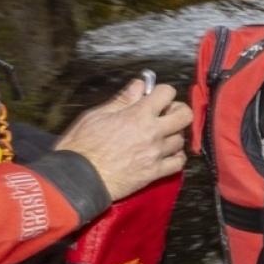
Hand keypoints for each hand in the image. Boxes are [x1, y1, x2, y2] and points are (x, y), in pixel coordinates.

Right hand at [55, 81, 191, 200]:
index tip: (156, 96)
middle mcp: (151, 133)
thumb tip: (139, 86)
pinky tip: (166, 154)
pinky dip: (176, 157)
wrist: (80, 178)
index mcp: (137, 115)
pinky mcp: (154, 172)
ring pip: (181, 139)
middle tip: (166, 114)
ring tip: (161, 136)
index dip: (163, 92)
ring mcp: (155, 154)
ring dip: (174, 135)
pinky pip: (178, 163)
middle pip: (184, 115)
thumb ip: (123, 100)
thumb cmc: (82, 147)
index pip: (167, 93)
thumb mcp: (96, 115)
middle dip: (178, 110)